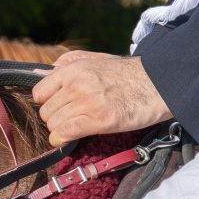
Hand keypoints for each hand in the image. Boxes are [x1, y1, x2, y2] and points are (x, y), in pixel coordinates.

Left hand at [31, 51, 172, 145]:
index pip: (39, 92)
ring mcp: (88, 102)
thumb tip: (40, 74)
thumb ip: (68, 64)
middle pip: (46, 112)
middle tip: (71, 120)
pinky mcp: (100, 120)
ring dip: (62, 130)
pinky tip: (69, 138)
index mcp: (74, 68)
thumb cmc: (130, 73)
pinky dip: (62, 139)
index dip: (47, 102)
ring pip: (55, 124)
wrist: (159, 83)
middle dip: (55, 118)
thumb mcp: (97, 59)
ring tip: (76, 128)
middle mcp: (77, 84)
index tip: (59, 106)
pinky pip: (65, 133)